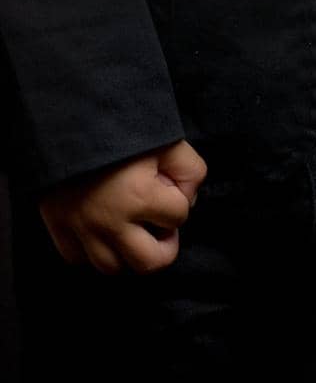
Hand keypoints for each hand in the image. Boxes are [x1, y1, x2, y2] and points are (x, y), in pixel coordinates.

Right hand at [38, 138, 207, 274]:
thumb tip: (188, 200)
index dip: (180, 199)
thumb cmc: (121, 125)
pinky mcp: (58, 227)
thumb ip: (190, 170)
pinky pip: (78, 259)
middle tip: (160, 226)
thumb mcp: (167, 139)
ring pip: (112, 267)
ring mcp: (81, 228)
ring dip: (128, 252)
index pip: (179, 216)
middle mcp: (110, 222)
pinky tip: (102, 230)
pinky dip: (93, 250)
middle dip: (164, 246)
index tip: (168, 183)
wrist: (69, 116)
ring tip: (133, 229)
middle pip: (149, 263)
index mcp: (140, 196)